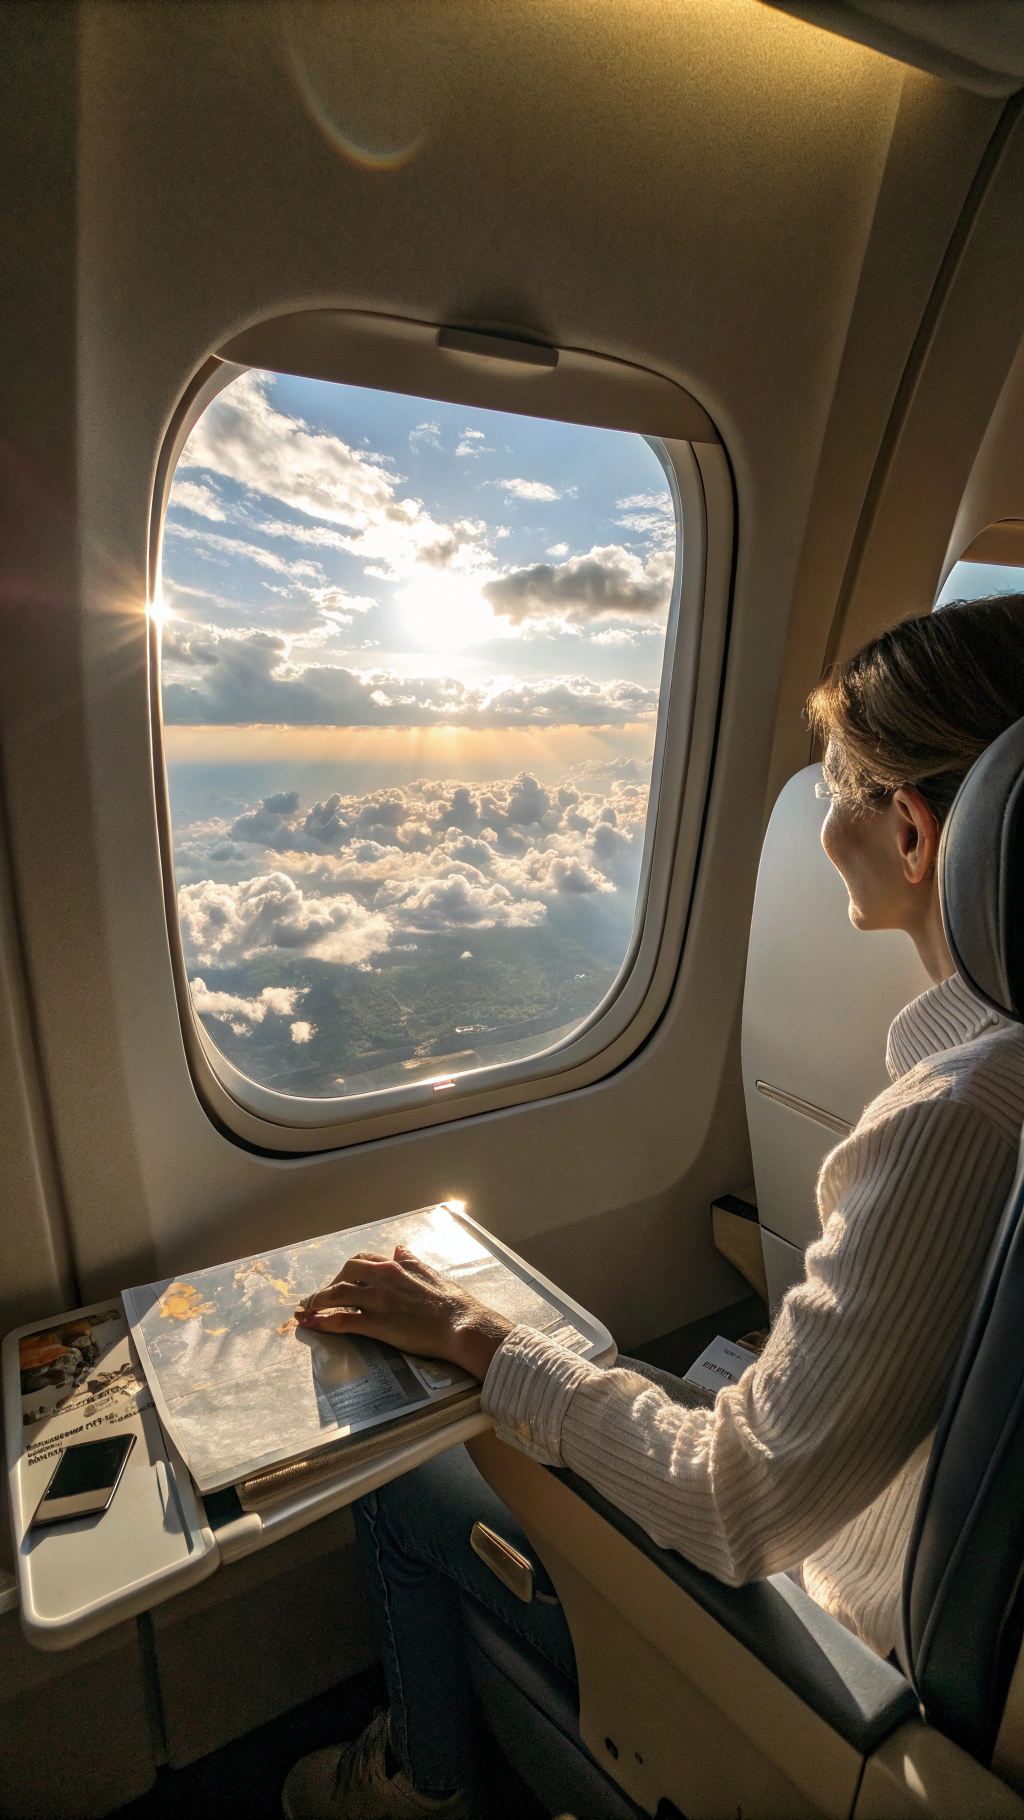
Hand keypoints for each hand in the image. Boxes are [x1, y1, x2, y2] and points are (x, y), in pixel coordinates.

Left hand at [294, 1246, 511, 1382]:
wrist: (461, 1325)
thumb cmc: (452, 1303)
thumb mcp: (431, 1272)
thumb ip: (411, 1261)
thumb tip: (398, 1249)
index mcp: (396, 1266)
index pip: (363, 1260)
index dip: (347, 1270)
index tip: (341, 1280)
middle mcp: (382, 1278)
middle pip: (345, 1273)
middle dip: (329, 1284)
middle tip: (323, 1298)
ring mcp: (377, 1301)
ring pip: (336, 1295)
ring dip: (316, 1302)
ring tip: (304, 1310)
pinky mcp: (375, 1324)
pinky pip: (341, 1321)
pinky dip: (322, 1322)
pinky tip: (311, 1325)